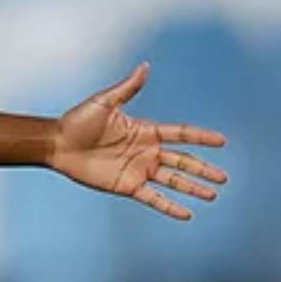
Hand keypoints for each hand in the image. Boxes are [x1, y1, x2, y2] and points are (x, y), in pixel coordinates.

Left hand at [49, 64, 228, 220]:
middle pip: (182, 161)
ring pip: (173, 181)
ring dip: (193, 188)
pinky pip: (153, 198)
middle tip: (224, 178)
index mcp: (146, 131)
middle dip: (203, 169)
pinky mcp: (127, 186)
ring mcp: (138, 170)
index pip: (181, 134)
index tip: (222, 141)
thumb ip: (128, 88)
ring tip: (213, 194)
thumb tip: (144, 67)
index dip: (201, 137)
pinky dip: (170, 207)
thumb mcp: (104, 102)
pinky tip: (187, 214)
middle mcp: (146, 151)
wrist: (57, 144)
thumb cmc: (77, 121)